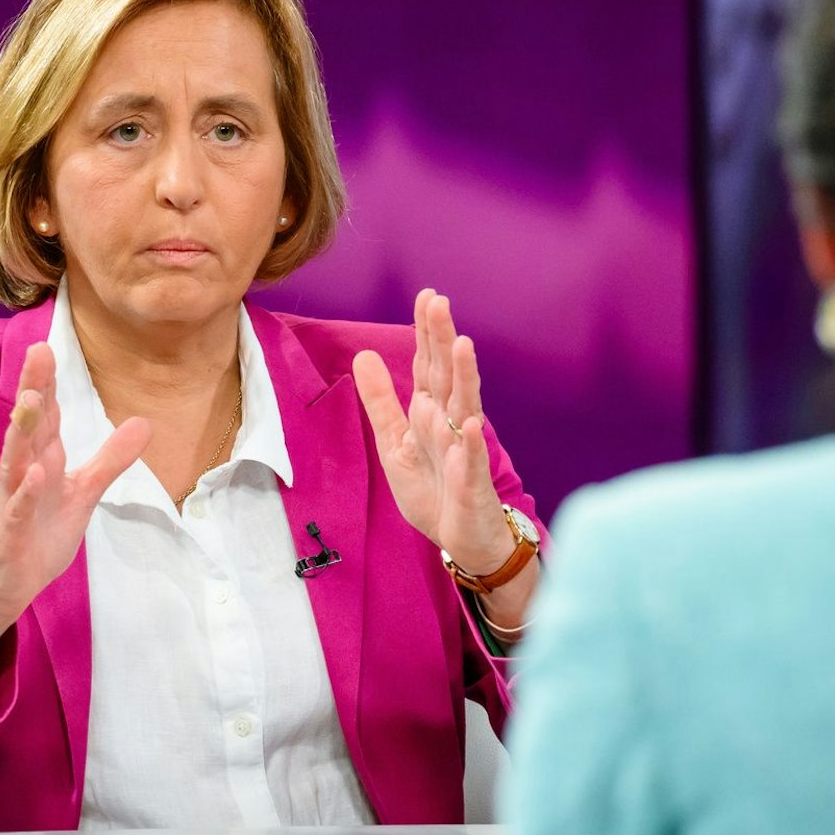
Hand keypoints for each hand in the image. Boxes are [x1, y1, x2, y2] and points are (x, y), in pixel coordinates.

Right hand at [0, 343, 149, 666]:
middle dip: (33, 390)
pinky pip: (17, 509)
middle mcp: (23, 474)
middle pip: (29, 427)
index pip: (45, 417)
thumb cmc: (40, 533)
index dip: (48, 383)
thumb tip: (144, 422)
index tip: (47, 346)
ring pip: (17, 461)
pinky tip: (35, 474)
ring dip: (24, 432)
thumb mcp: (84, 493)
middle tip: (38, 352)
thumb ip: (110, 459)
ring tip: (33, 401)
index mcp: (40, 461)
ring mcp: (13, 502)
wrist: (8, 585)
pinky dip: (26, 492)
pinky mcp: (11, 532)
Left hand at [353, 289, 514, 572]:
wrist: (461, 538)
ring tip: (462, 346)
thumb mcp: (394, 442)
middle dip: (443, 340)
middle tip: (440, 302)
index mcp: (429, 411)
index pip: (427, 364)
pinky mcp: (471, 482)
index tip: (426, 296)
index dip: (426, 332)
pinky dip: (470, 443)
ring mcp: (463, 450)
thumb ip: (381, 400)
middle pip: (446, 375)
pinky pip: (470, 460)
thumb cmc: (433, 489)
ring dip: (464, 377)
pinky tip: (469, 423)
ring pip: (464, 407)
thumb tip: (363, 354)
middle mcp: (450, 422)